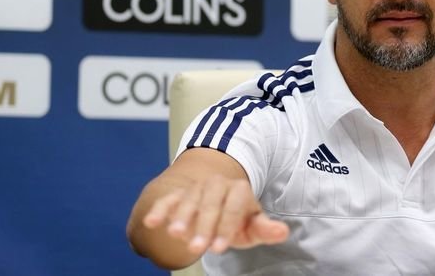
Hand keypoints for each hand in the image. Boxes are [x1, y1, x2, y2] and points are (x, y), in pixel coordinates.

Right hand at [141, 174, 289, 254]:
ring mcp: (196, 188)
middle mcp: (217, 184)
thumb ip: (265, 229)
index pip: (234, 206)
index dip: (227, 227)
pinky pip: (168, 199)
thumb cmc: (238, 220)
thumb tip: (283, 232)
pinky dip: (160, 209)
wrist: (218, 203)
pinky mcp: (178, 194)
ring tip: (176, 235)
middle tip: (197, 249)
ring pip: (188, 199)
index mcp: (239, 189)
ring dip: (181, 217)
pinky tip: (151, 223)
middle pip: (210, 203)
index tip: (219, 248)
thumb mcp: (252, 226)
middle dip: (204, 226)